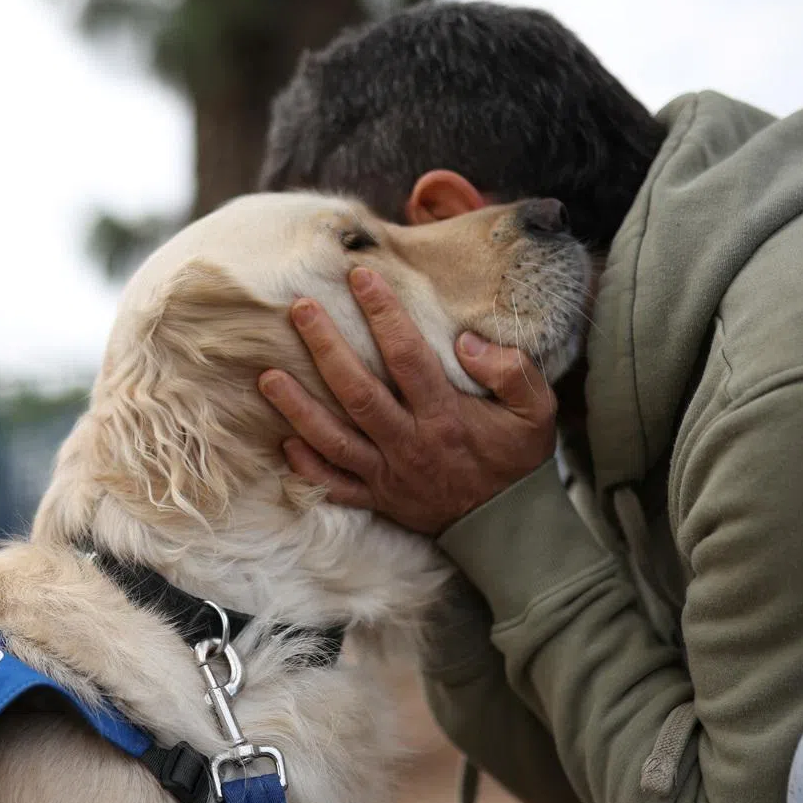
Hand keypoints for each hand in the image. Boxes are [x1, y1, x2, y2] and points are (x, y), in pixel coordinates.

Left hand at [258, 268, 557, 535]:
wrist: (508, 525)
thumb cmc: (517, 460)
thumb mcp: (535, 412)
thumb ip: (511, 372)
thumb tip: (466, 341)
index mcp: (446, 418)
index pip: (408, 357)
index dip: (383, 314)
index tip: (360, 277)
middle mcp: (410, 444)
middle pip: (357, 392)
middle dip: (325, 347)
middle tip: (300, 309)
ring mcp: (389, 475)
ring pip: (333, 439)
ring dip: (298, 407)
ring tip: (267, 374)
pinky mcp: (379, 499)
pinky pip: (335, 485)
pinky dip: (308, 467)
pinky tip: (285, 441)